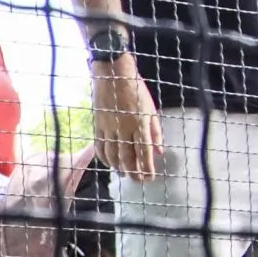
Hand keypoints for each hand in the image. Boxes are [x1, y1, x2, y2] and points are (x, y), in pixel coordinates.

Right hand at [91, 56, 162, 179]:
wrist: (112, 74)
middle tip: (138, 181)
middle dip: (133, 172)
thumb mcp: (151, 108)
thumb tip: (159, 151)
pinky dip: (105, 158)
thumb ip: (155, 131)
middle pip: (128, 157)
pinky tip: (110, 164)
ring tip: (125, 175)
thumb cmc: (135, 89)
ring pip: (113, 155)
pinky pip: (100, 147)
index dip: (147, 167)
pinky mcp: (98, 126)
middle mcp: (124, 129)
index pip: (144, 152)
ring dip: (119, 168)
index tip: (151, 178)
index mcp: (140, 124)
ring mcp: (109, 128)